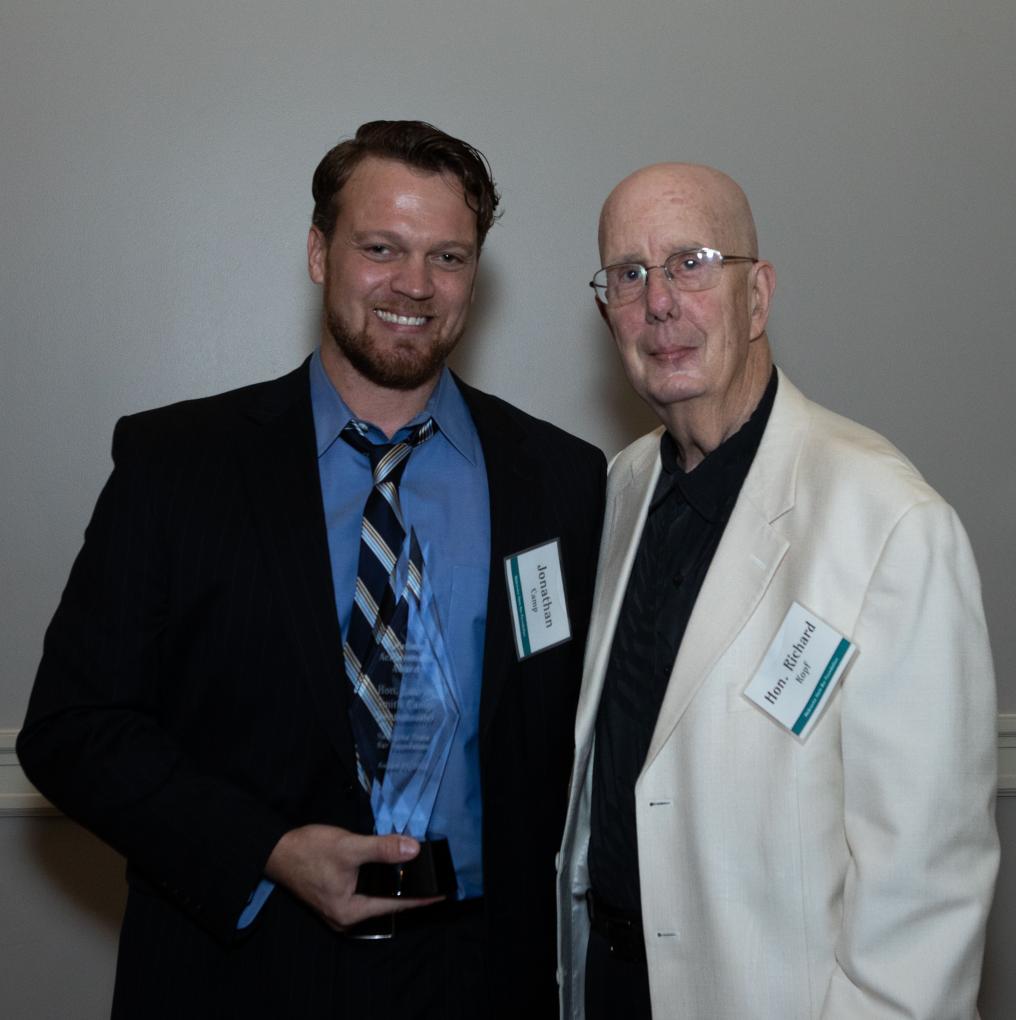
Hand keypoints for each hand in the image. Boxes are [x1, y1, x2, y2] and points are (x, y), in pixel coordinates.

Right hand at [264, 824, 442, 930]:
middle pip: (386, 903)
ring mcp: (339, 908)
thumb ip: (381, 849)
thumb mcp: (349, 847)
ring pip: (376, 897)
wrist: (276, 849)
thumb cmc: (309, 851)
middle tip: (432, 877)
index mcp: (351, 912)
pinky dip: (379, 882)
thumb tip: (413, 851)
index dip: (420, 897)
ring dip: (393, 885)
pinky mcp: (335, 897)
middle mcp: (346, 917)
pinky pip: (365, 892)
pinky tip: (390, 870)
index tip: (443, 893)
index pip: (395, 904)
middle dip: (408, 890)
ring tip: (416, 872)